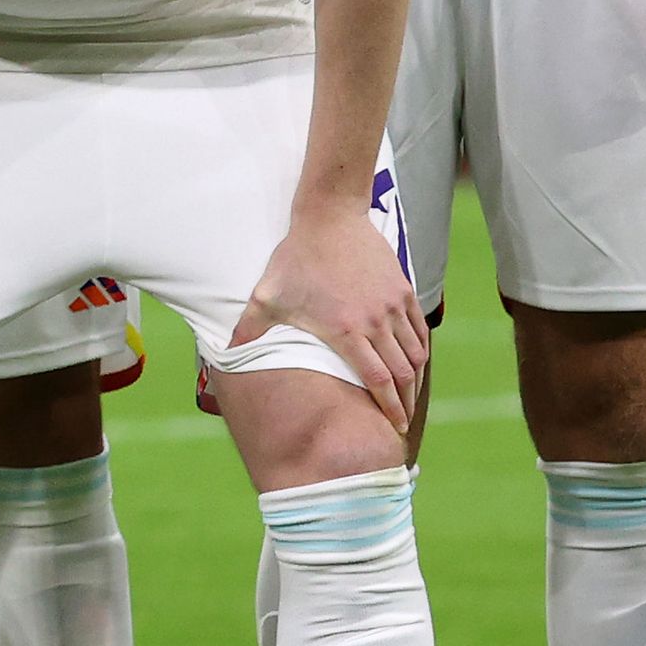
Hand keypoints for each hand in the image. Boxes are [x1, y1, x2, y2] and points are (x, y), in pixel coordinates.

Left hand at [237, 199, 427, 433]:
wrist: (329, 219)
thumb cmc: (295, 259)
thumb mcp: (266, 296)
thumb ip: (249, 330)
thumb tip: (225, 355)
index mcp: (346, 331)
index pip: (377, 381)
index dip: (389, 407)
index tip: (394, 427)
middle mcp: (376, 322)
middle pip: (401, 374)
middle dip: (405, 402)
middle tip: (402, 423)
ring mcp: (394, 306)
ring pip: (414, 354)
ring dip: (414, 380)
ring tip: (408, 398)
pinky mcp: (404, 292)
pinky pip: (420, 331)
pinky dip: (420, 351)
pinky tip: (414, 363)